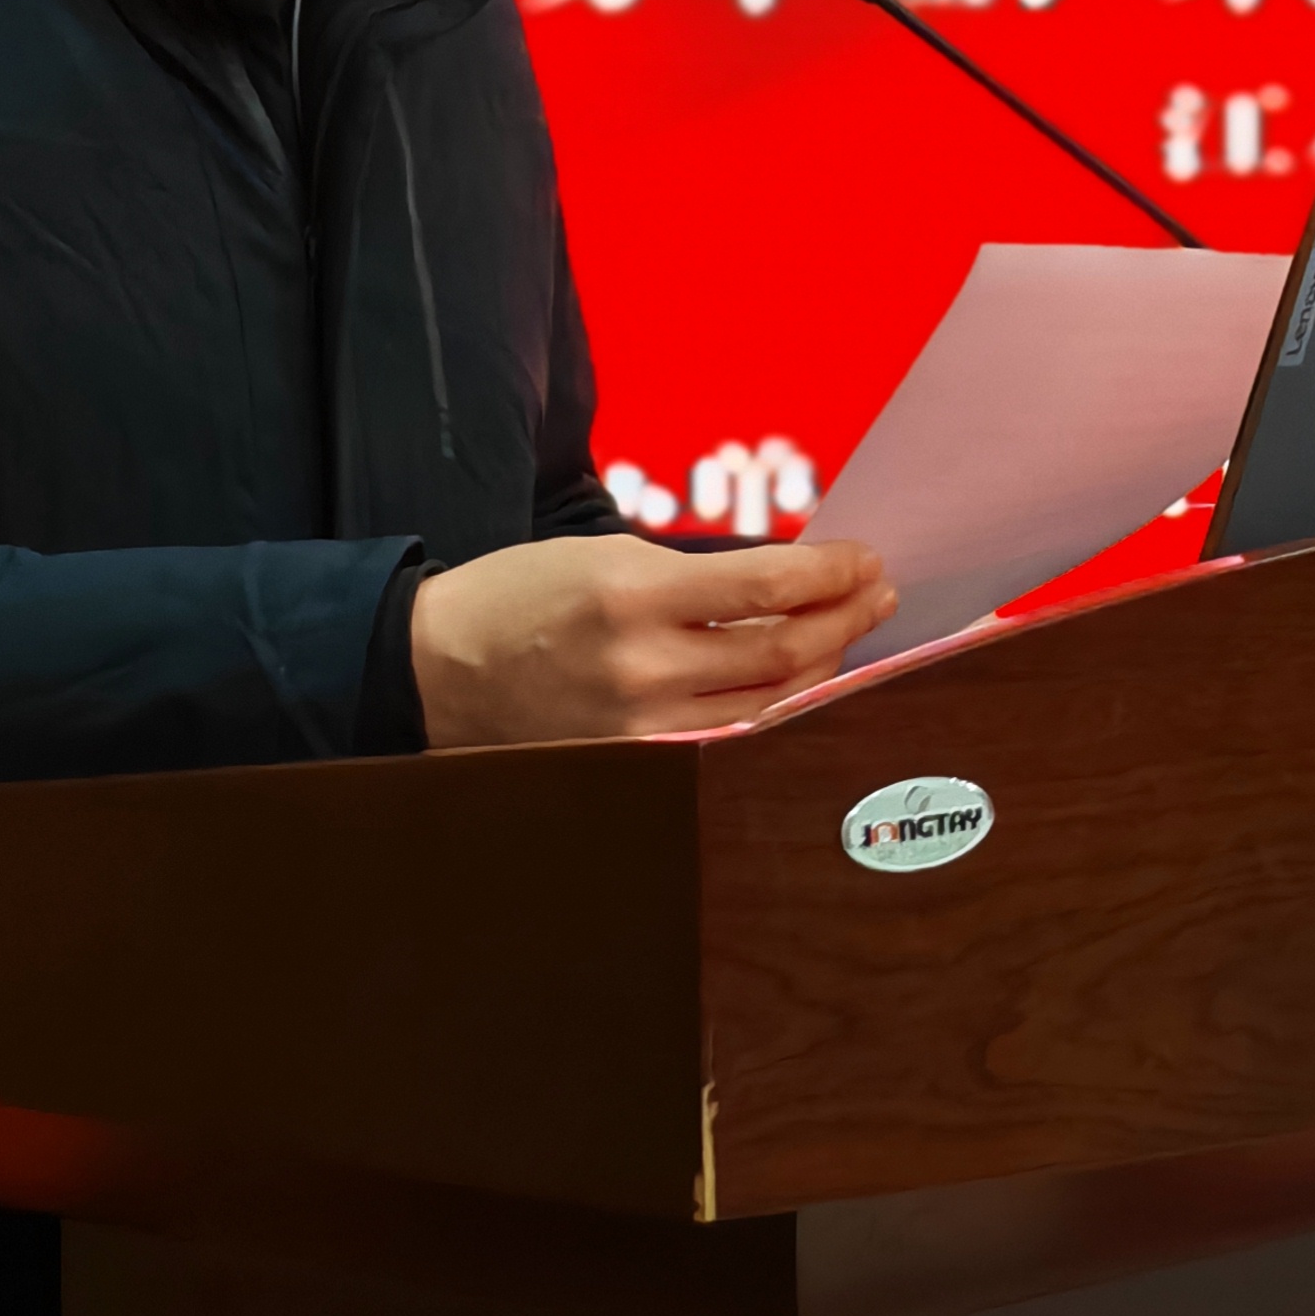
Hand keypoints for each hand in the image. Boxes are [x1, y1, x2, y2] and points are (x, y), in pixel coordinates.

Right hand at [408, 533, 895, 749]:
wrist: (438, 667)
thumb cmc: (523, 595)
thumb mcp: (606, 553)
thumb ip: (697, 573)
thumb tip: (790, 580)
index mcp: (634, 594)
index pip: (768, 587)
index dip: (832, 573)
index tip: (866, 559)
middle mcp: (643, 665)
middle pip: (784, 649)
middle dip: (844, 617)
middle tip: (876, 593)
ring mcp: (641, 724)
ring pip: (770, 702)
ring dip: (825, 665)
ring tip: (851, 632)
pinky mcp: (636, 762)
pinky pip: (730, 736)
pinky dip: (777, 708)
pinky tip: (802, 685)